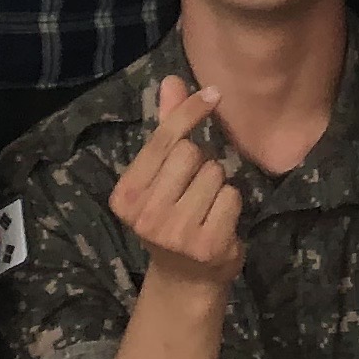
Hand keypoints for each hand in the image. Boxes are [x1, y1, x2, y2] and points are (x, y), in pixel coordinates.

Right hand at [107, 76, 242, 291]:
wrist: (186, 278)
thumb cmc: (173, 216)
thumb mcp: (161, 176)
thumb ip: (166, 128)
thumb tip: (172, 80)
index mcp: (126, 195)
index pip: (164, 139)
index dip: (190, 111)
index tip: (213, 94)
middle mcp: (145, 215)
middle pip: (191, 153)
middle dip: (201, 162)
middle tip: (194, 188)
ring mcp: (175, 232)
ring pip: (215, 173)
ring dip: (217, 185)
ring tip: (205, 208)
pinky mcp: (207, 244)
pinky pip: (232, 197)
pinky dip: (231, 204)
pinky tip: (218, 222)